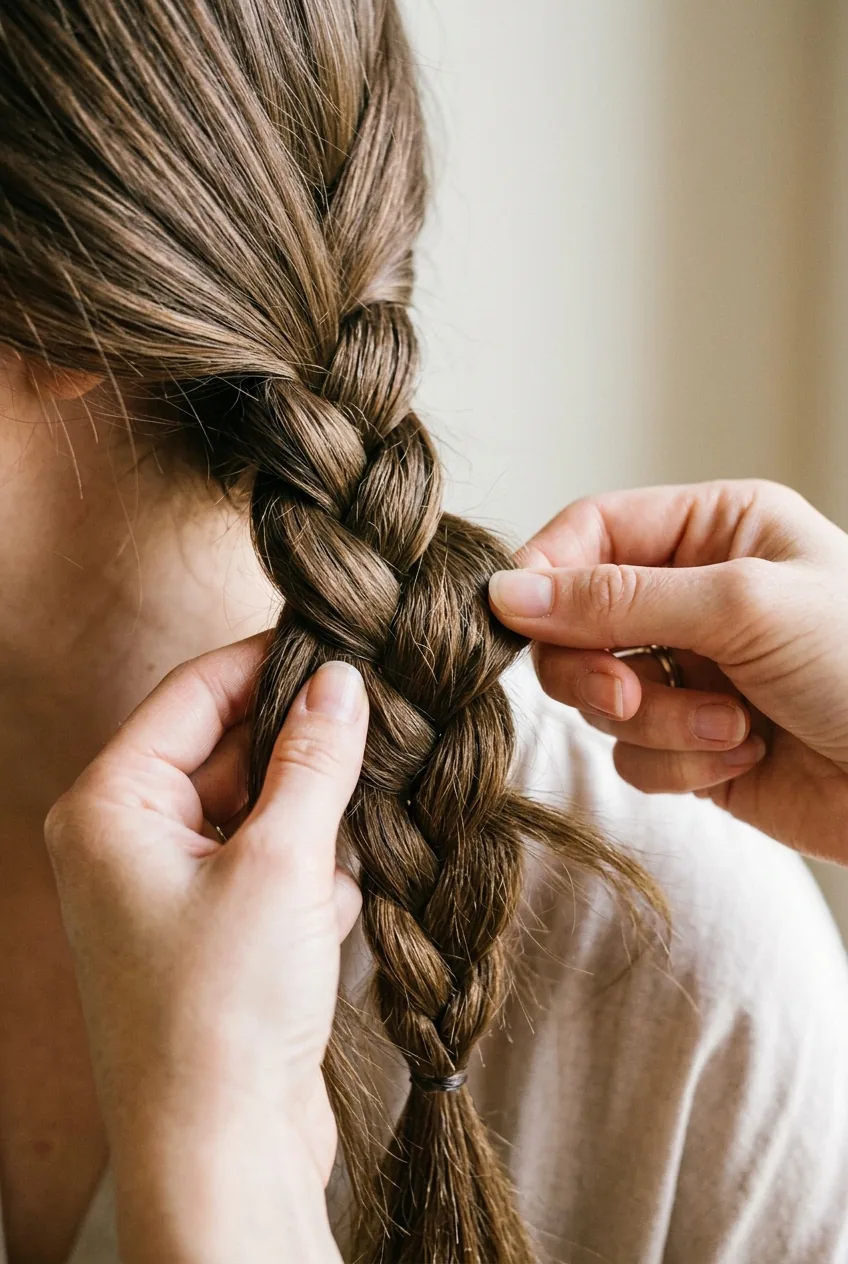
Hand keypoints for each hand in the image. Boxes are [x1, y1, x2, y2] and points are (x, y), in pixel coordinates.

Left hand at [44, 637, 366, 1262]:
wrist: (223, 1153)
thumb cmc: (224, 1010)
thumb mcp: (282, 863)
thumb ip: (315, 760)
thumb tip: (342, 680)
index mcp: (112, 806)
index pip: (195, 692)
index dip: (271, 661)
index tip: (343, 642)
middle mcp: (128, 841)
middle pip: (227, 747)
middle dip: (302, 745)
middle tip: (380, 722)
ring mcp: (169, 889)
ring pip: (257, 807)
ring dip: (315, 815)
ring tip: (364, 823)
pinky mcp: (212, 932)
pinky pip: (268, 863)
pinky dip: (311, 871)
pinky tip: (339, 903)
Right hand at [488, 480, 847, 863]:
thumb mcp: (741, 605)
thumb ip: (617, 598)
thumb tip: (507, 593)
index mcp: (714, 530)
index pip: (591, 533)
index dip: (546, 575)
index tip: (515, 621)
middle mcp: (694, 596)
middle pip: (576, 622)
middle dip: (597, 667)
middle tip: (627, 695)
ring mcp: (690, 673)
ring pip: (601, 697)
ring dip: (658, 722)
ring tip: (731, 726)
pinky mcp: (692, 745)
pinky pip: (633, 756)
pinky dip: (679, 765)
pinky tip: (744, 754)